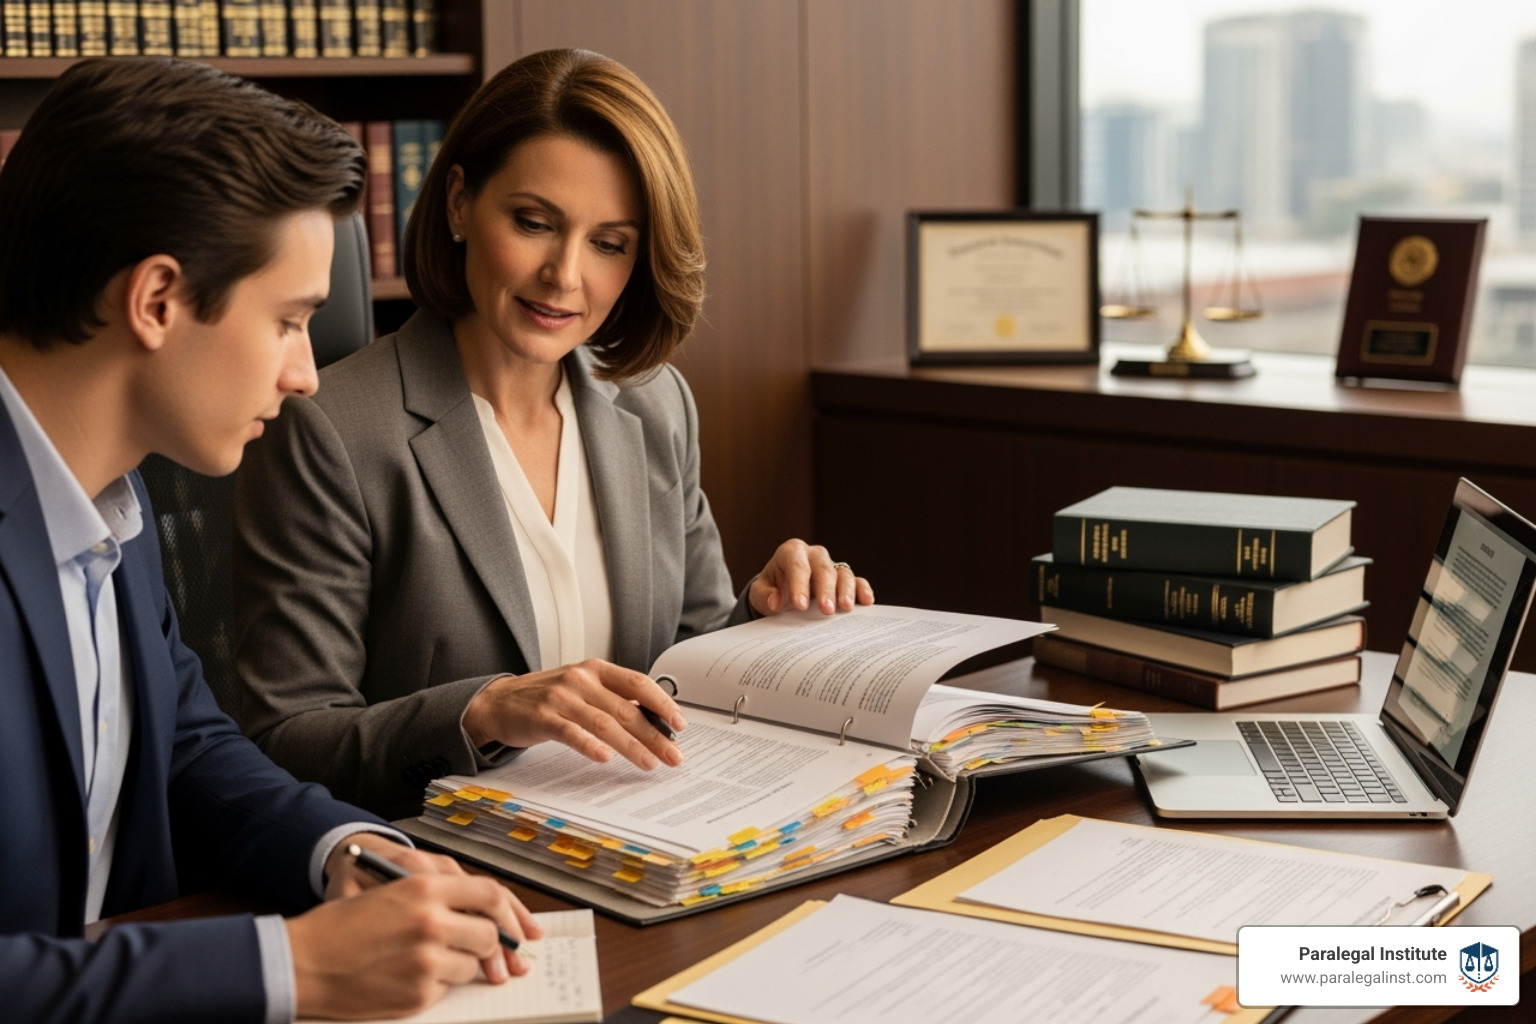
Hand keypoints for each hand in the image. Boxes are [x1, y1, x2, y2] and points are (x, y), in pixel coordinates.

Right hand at [290, 836, 541, 1018]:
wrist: (301, 962)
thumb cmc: (340, 928)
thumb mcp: (392, 893)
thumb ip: (438, 899)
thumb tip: (482, 914)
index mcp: (424, 887)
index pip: (490, 893)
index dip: (509, 912)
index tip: (518, 926)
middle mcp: (431, 921)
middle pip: (489, 934)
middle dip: (489, 945)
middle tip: (484, 951)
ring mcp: (427, 960)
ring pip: (471, 965)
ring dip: (459, 965)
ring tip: (426, 959)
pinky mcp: (419, 993)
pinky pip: (447, 989)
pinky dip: (436, 985)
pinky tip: (408, 976)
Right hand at [463, 660, 686, 770]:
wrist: (498, 703)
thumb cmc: (546, 698)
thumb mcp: (582, 689)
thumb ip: (612, 699)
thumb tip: (652, 720)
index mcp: (595, 669)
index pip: (637, 683)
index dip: (662, 703)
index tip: (680, 724)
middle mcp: (581, 679)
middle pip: (626, 709)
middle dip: (654, 734)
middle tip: (673, 755)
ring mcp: (561, 698)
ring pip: (605, 723)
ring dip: (631, 745)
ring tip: (650, 763)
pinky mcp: (543, 717)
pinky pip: (572, 732)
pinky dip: (590, 746)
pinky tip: (605, 758)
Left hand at [749, 539, 873, 616]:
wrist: (781, 591)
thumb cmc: (770, 590)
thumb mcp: (759, 593)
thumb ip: (764, 596)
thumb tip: (775, 602)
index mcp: (791, 552)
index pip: (796, 565)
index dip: (799, 584)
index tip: (799, 606)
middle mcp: (813, 554)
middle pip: (822, 568)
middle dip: (825, 589)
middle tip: (826, 610)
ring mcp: (830, 565)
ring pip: (842, 572)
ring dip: (845, 590)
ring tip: (845, 608)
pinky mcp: (843, 577)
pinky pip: (856, 580)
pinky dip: (862, 589)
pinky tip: (866, 601)